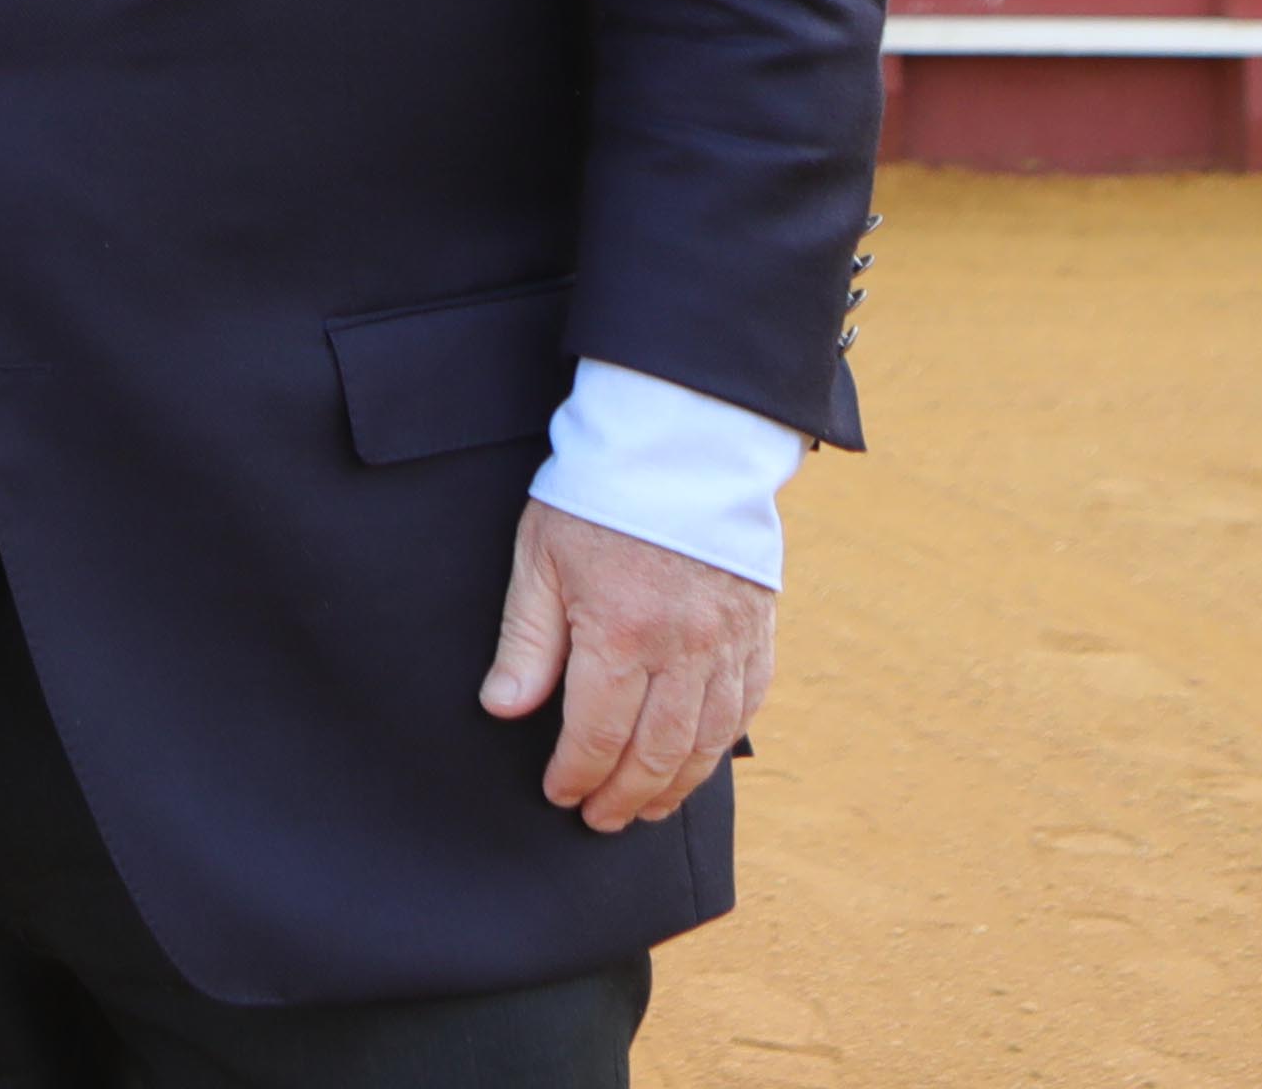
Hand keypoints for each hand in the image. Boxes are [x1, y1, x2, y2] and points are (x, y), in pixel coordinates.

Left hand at [480, 498, 773, 831]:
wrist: (681, 442)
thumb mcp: (540, 558)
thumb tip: (503, 708)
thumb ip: (527, 642)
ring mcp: (728, 643)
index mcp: (621, 632)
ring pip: (706, 742)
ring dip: (674, 786)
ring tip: (646, 808)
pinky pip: (746, 707)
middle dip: (624, 797)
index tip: (559, 794)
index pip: (597, 734)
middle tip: (600, 819)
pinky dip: (721, 745)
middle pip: (655, 753)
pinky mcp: (758, 630)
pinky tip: (697, 761)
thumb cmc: (599, 495)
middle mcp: (683, 648)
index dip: (576, 775)